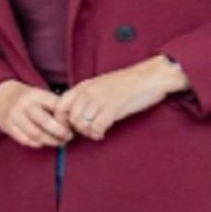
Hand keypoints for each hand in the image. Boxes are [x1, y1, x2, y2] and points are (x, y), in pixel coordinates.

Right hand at [0, 80, 72, 147]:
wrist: (1, 96)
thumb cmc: (27, 98)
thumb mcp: (40, 95)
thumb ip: (54, 105)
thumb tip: (72, 120)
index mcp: (36, 95)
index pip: (56, 107)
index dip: (66, 118)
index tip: (73, 124)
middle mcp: (24, 105)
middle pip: (46, 122)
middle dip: (60, 132)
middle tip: (68, 136)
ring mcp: (15, 116)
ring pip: (36, 134)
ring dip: (50, 141)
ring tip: (58, 142)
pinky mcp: (8, 127)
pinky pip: (25, 140)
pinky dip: (37, 143)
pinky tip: (43, 142)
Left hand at [56, 57, 188, 141]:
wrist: (151, 77)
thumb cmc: (128, 83)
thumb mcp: (100, 86)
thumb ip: (86, 97)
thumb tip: (75, 114)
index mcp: (83, 86)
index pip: (59, 106)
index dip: (61, 120)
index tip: (70, 126)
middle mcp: (88, 92)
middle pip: (71, 119)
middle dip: (77, 129)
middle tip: (87, 131)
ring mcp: (99, 100)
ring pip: (82, 125)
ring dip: (88, 132)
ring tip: (96, 131)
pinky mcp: (112, 109)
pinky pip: (96, 128)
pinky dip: (98, 134)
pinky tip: (103, 133)